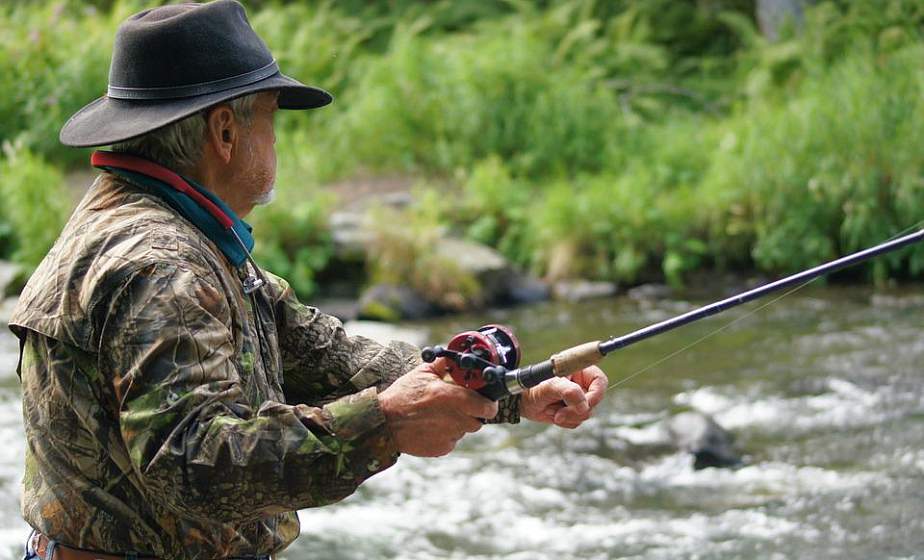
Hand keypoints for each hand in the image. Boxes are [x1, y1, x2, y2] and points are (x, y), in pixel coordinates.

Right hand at [378, 359, 498, 456]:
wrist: (383, 422)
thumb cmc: (402, 395)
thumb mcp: (422, 373)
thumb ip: (444, 365)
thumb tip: (457, 358)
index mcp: (452, 398)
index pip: (487, 407)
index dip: (489, 404)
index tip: (485, 400)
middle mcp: (455, 419)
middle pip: (479, 420)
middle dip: (473, 412)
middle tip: (459, 405)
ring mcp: (449, 436)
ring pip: (465, 430)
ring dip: (459, 423)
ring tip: (440, 415)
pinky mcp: (442, 449)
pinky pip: (452, 441)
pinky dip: (446, 434)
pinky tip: (431, 426)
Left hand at [520, 366, 607, 428]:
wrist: (522, 402)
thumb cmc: (534, 387)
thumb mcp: (550, 386)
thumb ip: (568, 392)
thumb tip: (584, 406)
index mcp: (578, 370)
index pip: (600, 381)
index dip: (596, 394)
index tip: (584, 404)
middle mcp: (580, 384)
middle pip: (594, 401)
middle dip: (575, 410)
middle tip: (559, 412)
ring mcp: (577, 399)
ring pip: (585, 414)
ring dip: (568, 416)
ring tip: (551, 410)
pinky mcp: (573, 411)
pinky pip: (577, 421)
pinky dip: (565, 422)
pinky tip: (553, 414)